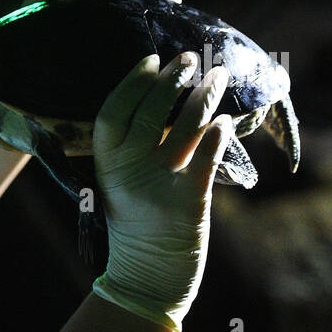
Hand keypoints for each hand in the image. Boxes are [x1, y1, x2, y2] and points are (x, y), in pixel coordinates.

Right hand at [89, 52, 232, 331]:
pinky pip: (208, 154)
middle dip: (171, 79)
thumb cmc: (135, 221)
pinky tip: (226, 119)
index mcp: (106, 163)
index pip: (114, 110)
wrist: (148, 272)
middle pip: (151, 111)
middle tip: (187, 59)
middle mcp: (129, 169)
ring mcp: (160, 182)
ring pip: (185, 126)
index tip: (150, 59)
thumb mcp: (117, 182)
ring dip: (204, 96)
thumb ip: (129, 148)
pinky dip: (218, 133)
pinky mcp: (190, 197)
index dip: (132, 81)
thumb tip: (159, 98)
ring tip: (217, 76)